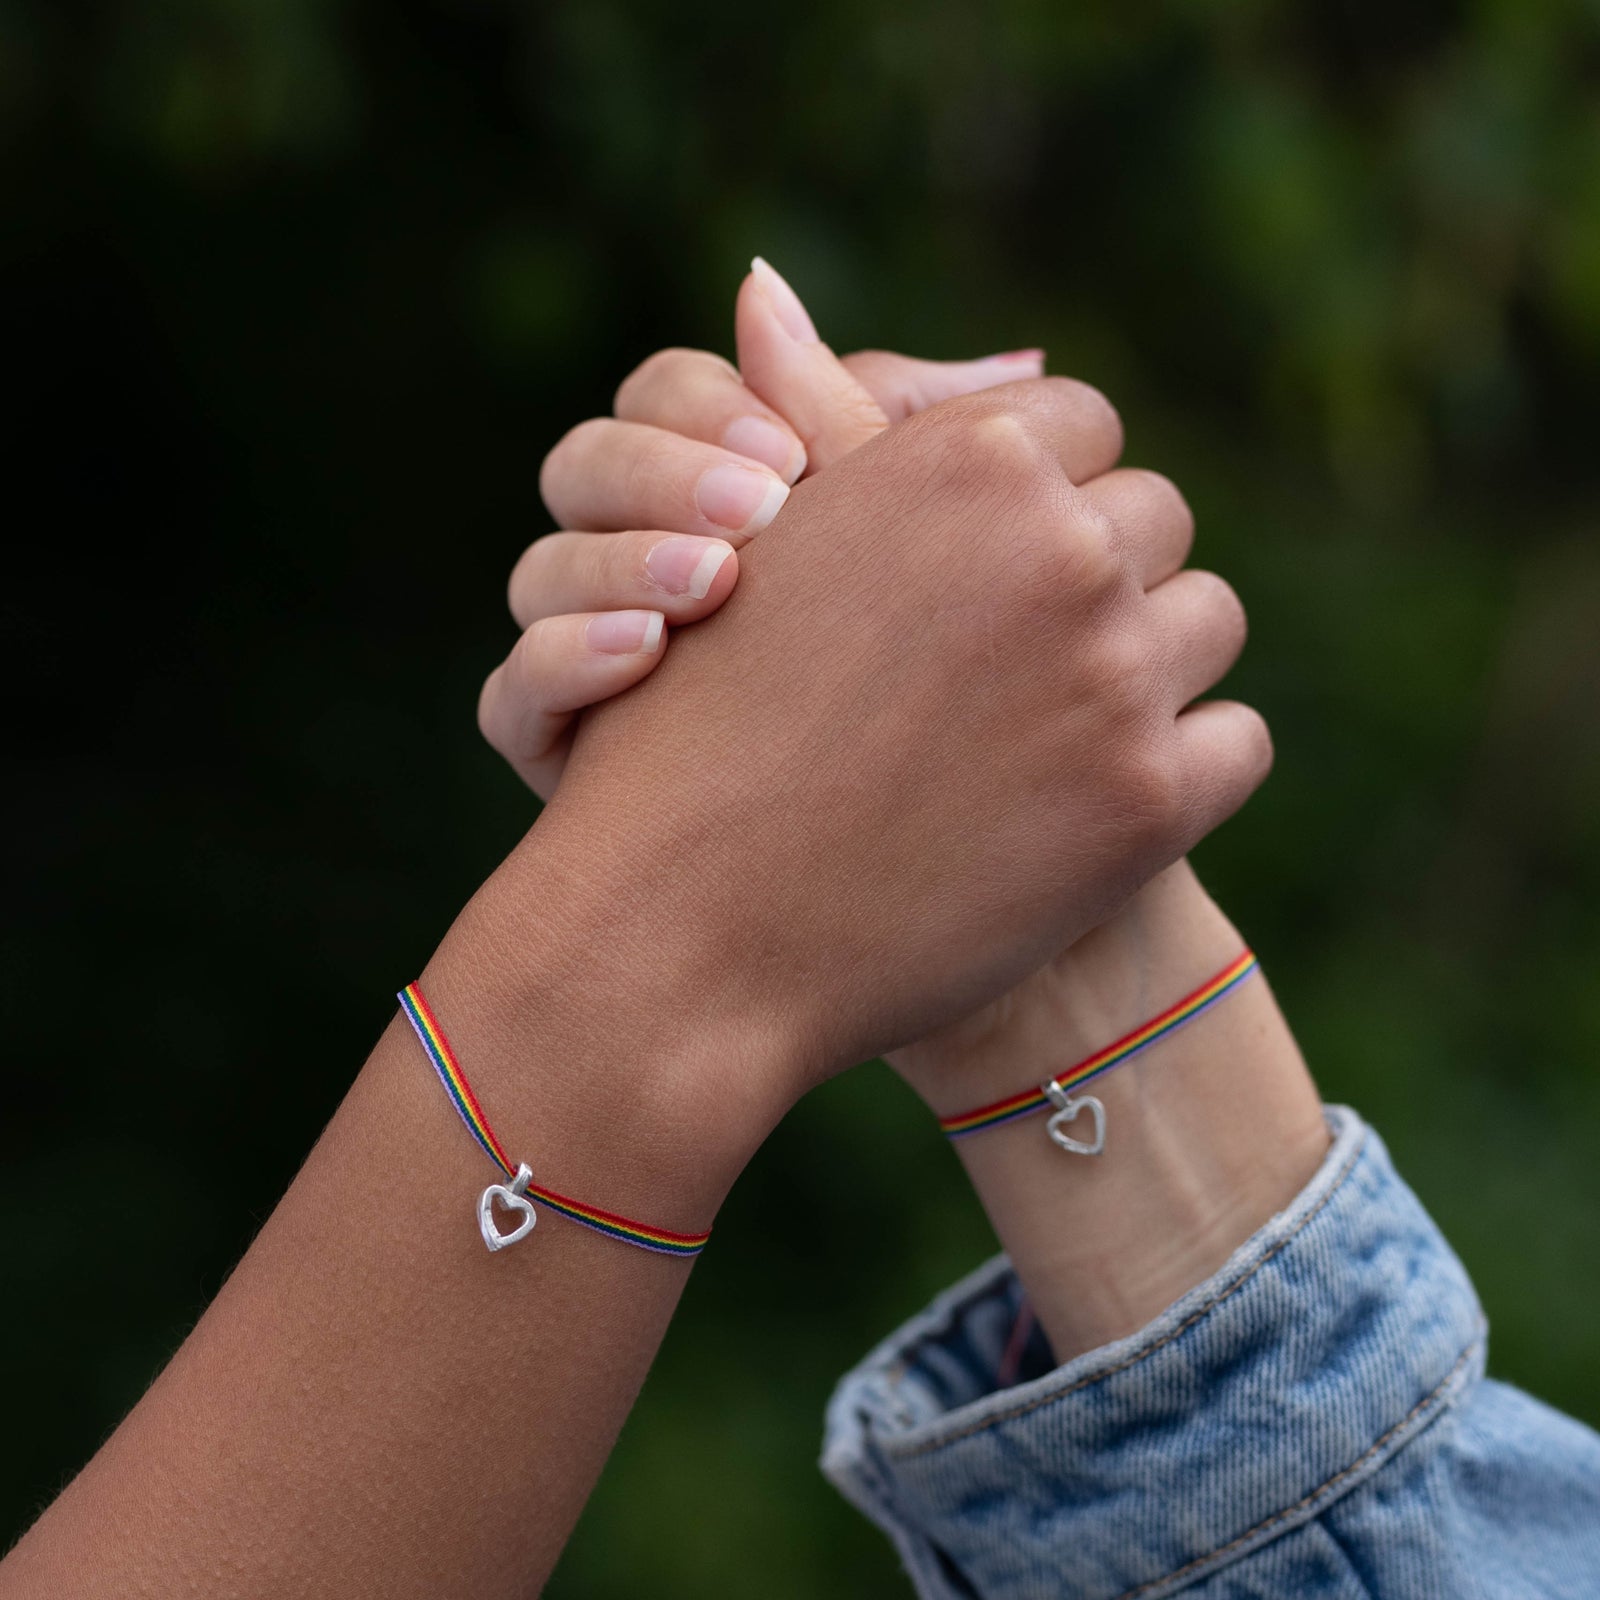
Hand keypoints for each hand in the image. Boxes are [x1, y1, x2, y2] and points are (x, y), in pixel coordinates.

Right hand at [479, 257, 1045, 797]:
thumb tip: (1028, 357)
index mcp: (713, 504)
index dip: (719, 406)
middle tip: (762, 509)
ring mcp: (591, 662)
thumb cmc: (940, 734)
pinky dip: (569, 663)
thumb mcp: (950, 586)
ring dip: (621, 560)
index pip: (676, 396)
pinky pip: (511, 698)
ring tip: (712, 580)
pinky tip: (645, 660)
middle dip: (667, 470)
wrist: (886, 909)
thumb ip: (960, 479)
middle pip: (590, 463)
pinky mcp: (563, 754)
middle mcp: (637, 570)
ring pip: (541, 569)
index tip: (795, 456)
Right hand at [484, 267, 1320, 1374]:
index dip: (1039, 493)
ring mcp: (1114, 675)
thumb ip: (802, 410)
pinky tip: (1092, 802)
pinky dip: (1182, 770)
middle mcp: (1055, 547)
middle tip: (1022, 656)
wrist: (694, 933)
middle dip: (1099, 574)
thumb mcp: (757, 557)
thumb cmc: (701, 734)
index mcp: (961, 464)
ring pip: (1208, 622)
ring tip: (1056, 727)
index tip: (994, 562)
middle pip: (1154, 516)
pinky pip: (1237, 741)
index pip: (1079, 422)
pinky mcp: (1151, 802)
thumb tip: (765, 275)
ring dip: (1151, 665)